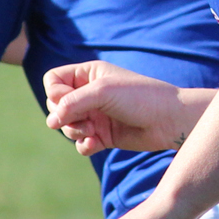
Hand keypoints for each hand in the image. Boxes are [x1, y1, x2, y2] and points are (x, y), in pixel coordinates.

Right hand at [43, 61, 208, 155]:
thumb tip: (50, 122)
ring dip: (74, 131)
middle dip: (64, 116)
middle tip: (84, 119)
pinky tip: (95, 144)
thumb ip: (72, 103)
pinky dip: (84, 145)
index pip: (53, 81)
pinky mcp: (103, 135)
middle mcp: (90, 94)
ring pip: (67, 126)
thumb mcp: (102, 92)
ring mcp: (96, 115)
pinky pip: (81, 142)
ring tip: (92, 132)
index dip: (55, 93)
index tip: (67, 102)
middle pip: (56, 105)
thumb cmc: (140, 97)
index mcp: (89, 74)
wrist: (169, 121)